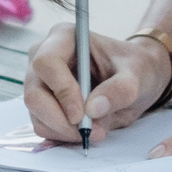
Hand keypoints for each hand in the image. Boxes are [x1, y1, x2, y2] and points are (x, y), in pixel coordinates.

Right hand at [23, 26, 171, 142]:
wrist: (136, 79)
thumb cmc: (136, 68)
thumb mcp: (137, 75)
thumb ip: (120, 90)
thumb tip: (93, 109)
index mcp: (64, 37)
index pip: (47, 62)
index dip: (61, 91)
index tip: (81, 114)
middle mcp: (44, 56)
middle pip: (34, 94)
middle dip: (60, 119)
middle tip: (89, 131)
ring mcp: (40, 81)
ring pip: (37, 115)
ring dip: (65, 131)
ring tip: (98, 130)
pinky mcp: (43, 103)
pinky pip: (43, 126)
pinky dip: (63, 135)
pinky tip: (88, 130)